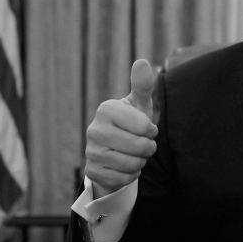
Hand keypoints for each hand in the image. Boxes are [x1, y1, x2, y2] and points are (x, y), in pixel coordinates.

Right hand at [84, 59, 158, 197]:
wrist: (116, 150)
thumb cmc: (132, 123)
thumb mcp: (139, 105)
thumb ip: (142, 85)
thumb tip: (142, 62)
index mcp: (106, 109)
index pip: (144, 127)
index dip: (151, 131)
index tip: (146, 128)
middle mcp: (94, 129)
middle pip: (139, 147)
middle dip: (148, 148)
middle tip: (144, 144)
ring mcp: (90, 151)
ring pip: (131, 164)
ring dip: (140, 162)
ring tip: (134, 155)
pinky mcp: (91, 172)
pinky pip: (122, 179)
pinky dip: (130, 176)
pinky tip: (125, 166)